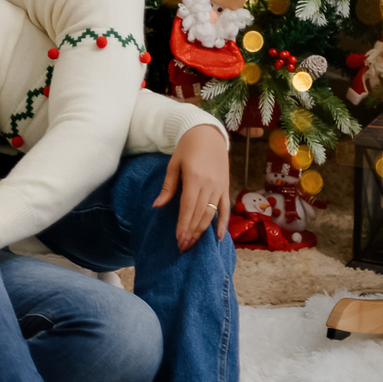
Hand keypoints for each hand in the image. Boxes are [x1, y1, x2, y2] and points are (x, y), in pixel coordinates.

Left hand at [153, 123, 229, 251]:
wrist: (208, 133)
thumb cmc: (187, 148)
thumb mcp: (174, 164)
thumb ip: (168, 187)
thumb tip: (157, 206)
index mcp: (195, 179)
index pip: (188, 208)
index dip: (183, 225)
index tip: (177, 239)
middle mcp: (209, 185)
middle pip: (199, 215)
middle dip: (191, 233)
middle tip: (182, 248)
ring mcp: (220, 187)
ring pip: (211, 215)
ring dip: (202, 231)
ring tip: (193, 244)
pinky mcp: (225, 187)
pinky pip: (225, 209)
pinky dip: (223, 224)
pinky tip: (218, 238)